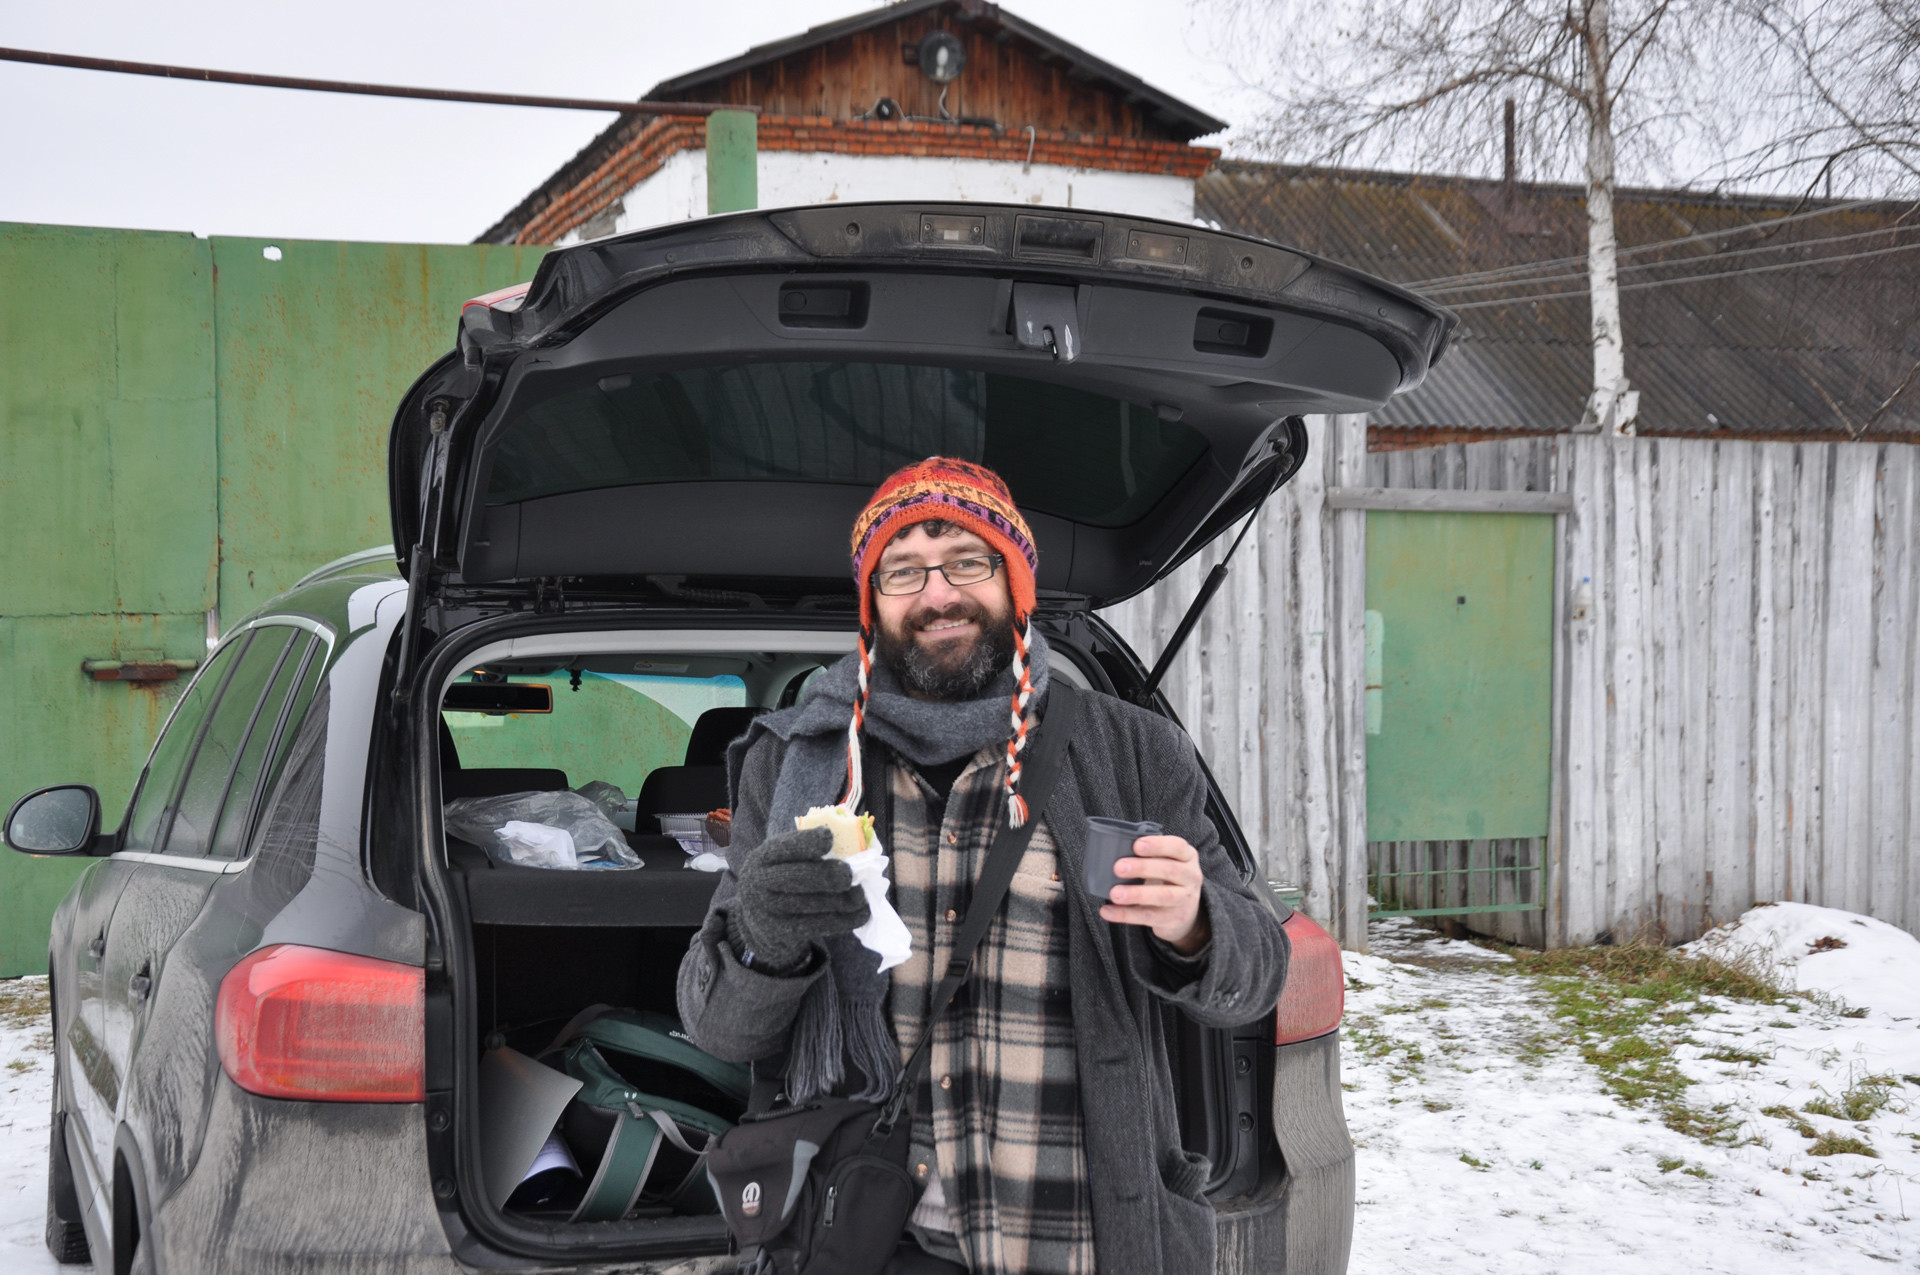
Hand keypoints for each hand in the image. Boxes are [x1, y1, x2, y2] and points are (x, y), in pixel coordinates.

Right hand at [728, 826, 869, 969]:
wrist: (759, 921)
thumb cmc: (781, 879)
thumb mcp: (782, 860)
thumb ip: (806, 850)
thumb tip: (852, 846)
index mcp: (763, 857)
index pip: (785, 847)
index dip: (808, 842)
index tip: (829, 838)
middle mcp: (761, 883)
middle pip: (801, 877)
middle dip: (831, 875)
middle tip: (851, 874)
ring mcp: (771, 910)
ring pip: (817, 903)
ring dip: (847, 899)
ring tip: (862, 894)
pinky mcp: (785, 932)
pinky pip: (823, 925)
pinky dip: (848, 919)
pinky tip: (862, 912)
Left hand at [1100, 835, 1207, 954]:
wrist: (1186, 913)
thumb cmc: (1168, 878)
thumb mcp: (1167, 862)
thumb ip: (1150, 855)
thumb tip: (1114, 850)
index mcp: (1188, 857)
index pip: (1178, 847)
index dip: (1158, 845)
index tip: (1137, 845)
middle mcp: (1191, 877)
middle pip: (1169, 870)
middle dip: (1142, 868)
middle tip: (1118, 867)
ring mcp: (1184, 900)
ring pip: (1162, 896)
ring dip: (1136, 894)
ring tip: (1115, 893)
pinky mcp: (1174, 919)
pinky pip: (1148, 916)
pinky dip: (1126, 914)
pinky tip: (1108, 911)